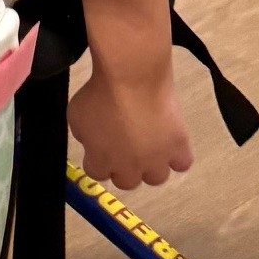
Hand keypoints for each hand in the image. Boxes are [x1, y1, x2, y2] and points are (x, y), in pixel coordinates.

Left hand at [69, 61, 192, 192]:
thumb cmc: (99, 92)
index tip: (101, 146)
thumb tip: (93, 141)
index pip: (97, 174)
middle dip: (125, 167)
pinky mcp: (178, 146)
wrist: (132, 76)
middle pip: (127, 182)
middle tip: (126, 146)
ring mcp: (156, 159)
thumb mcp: (76, 115)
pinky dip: (177, 157)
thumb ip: (84, 135)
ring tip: (150, 147)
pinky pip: (182, 163)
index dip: (99, 160)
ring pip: (156, 178)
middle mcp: (129, 168)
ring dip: (151, 166)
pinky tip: (170, 145)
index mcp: (101, 161)